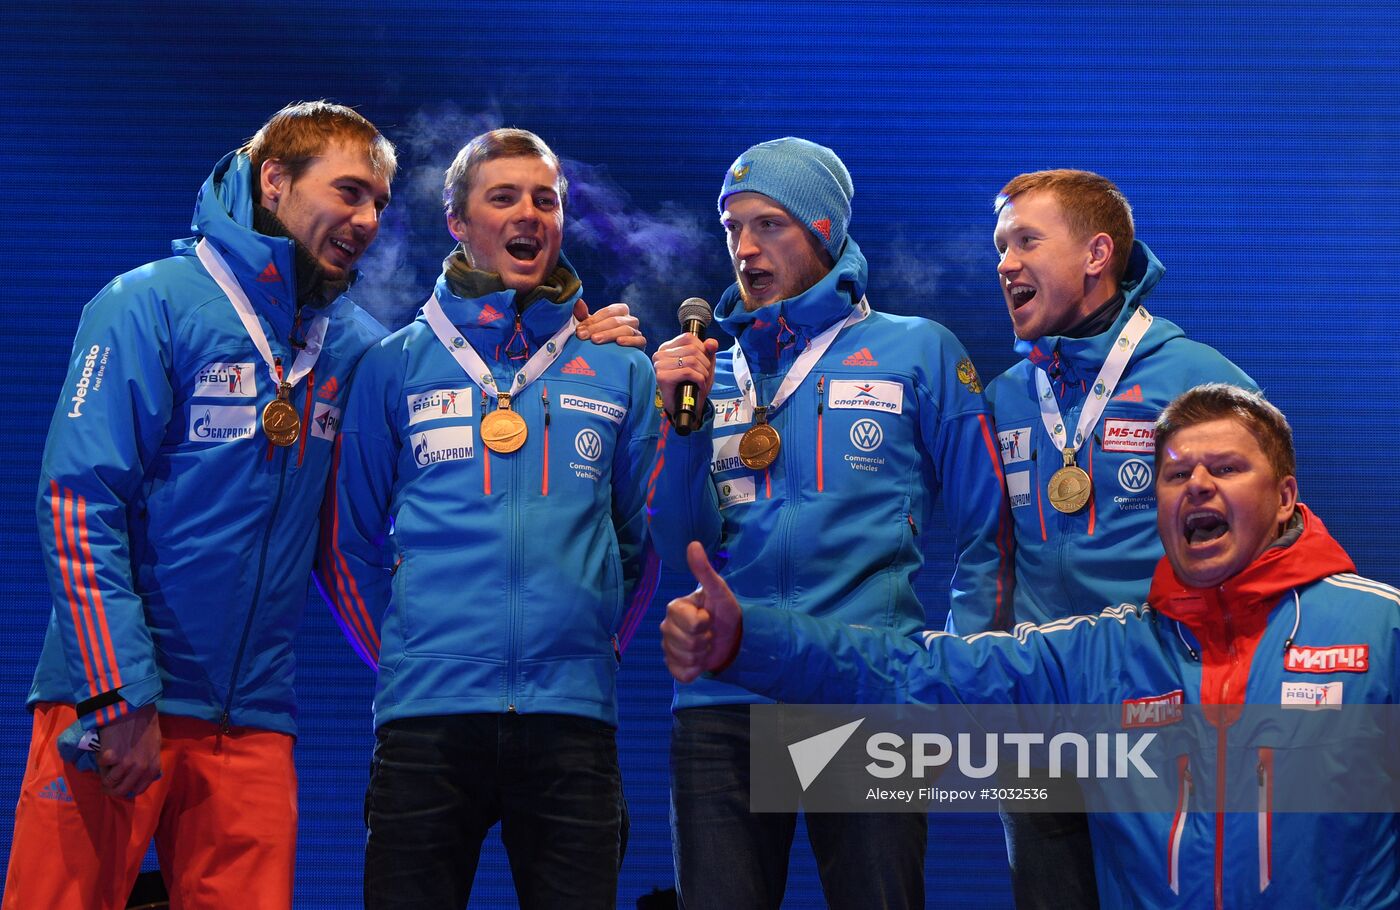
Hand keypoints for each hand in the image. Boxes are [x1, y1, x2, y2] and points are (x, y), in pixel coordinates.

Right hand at [95, 703, 161, 797]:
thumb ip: (148, 762)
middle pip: (120, 791)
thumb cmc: (145, 722)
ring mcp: (125, 764)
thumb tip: (137, 775)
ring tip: (107, 761)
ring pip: (108, 781)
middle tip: (105, 782)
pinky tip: (105, 749)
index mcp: (153, 767)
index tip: (120, 784)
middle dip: (111, 788)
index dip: (127, 788)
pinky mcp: (110, 757)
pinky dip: (100, 758)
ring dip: (105, 773)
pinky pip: (101, 765)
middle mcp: (140, 769)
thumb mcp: (154, 745)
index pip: (138, 789)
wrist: (133, 707)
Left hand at [574, 300, 645, 347]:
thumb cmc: (601, 338)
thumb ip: (584, 316)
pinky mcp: (641, 344)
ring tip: (596, 340)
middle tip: (582, 336)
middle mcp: (630, 319)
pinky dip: (630, 341)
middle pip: (615, 321)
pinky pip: (639, 340)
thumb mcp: (591, 327)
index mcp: (620, 311)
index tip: (579, 329)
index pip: (607, 312)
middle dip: (597, 328)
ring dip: (609, 334)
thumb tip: (579, 303)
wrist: (613, 357)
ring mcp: (637, 331)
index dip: (592, 320)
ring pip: (626, 329)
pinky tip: (619, 342)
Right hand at [652, 334, 718, 420]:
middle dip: (705, 363)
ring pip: (691, 361)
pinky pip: (688, 372)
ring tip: (702, 380)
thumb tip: (711, 342)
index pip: (688, 338)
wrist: (687, 407)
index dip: (702, 349)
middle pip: (692, 349)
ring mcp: (659, 365)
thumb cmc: (693, 385)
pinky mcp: (662, 377)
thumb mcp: (704, 364)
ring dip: (703, 372)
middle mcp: (660, 354)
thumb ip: (709, 351)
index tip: (703, 362)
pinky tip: (699, 385)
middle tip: (704, 375)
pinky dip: (699, 379)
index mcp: (667, 347)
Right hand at [661, 542, 742, 682]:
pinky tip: (699, 660)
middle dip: (704, 640)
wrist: (731, 638)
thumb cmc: (723, 611)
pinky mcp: (673, 666)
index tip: (708, 617)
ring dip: (702, 655)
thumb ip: (704, 570)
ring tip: (706, 644)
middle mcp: (666, 627)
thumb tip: (693, 544)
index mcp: (674, 608)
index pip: (692, 623)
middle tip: (709, 632)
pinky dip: (694, 670)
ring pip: (685, 659)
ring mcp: (667, 648)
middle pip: (688, 643)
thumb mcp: (719, 590)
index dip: (705, 623)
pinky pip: (682, 674)